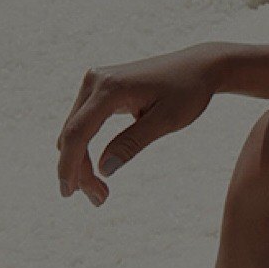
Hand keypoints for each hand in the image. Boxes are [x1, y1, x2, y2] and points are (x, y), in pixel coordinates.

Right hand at [57, 42, 223, 205]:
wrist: (199, 67)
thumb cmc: (189, 92)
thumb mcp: (167, 121)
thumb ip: (133, 143)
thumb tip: (103, 169)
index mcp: (110, 88)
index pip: (77, 132)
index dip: (69, 165)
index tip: (69, 193)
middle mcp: (95, 81)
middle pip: (72, 133)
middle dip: (79, 170)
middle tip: (99, 200)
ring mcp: (95, 82)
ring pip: (75, 130)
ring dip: (81, 161)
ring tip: (101, 192)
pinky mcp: (100, 88)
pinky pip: (84, 123)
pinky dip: (87, 147)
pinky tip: (98, 169)